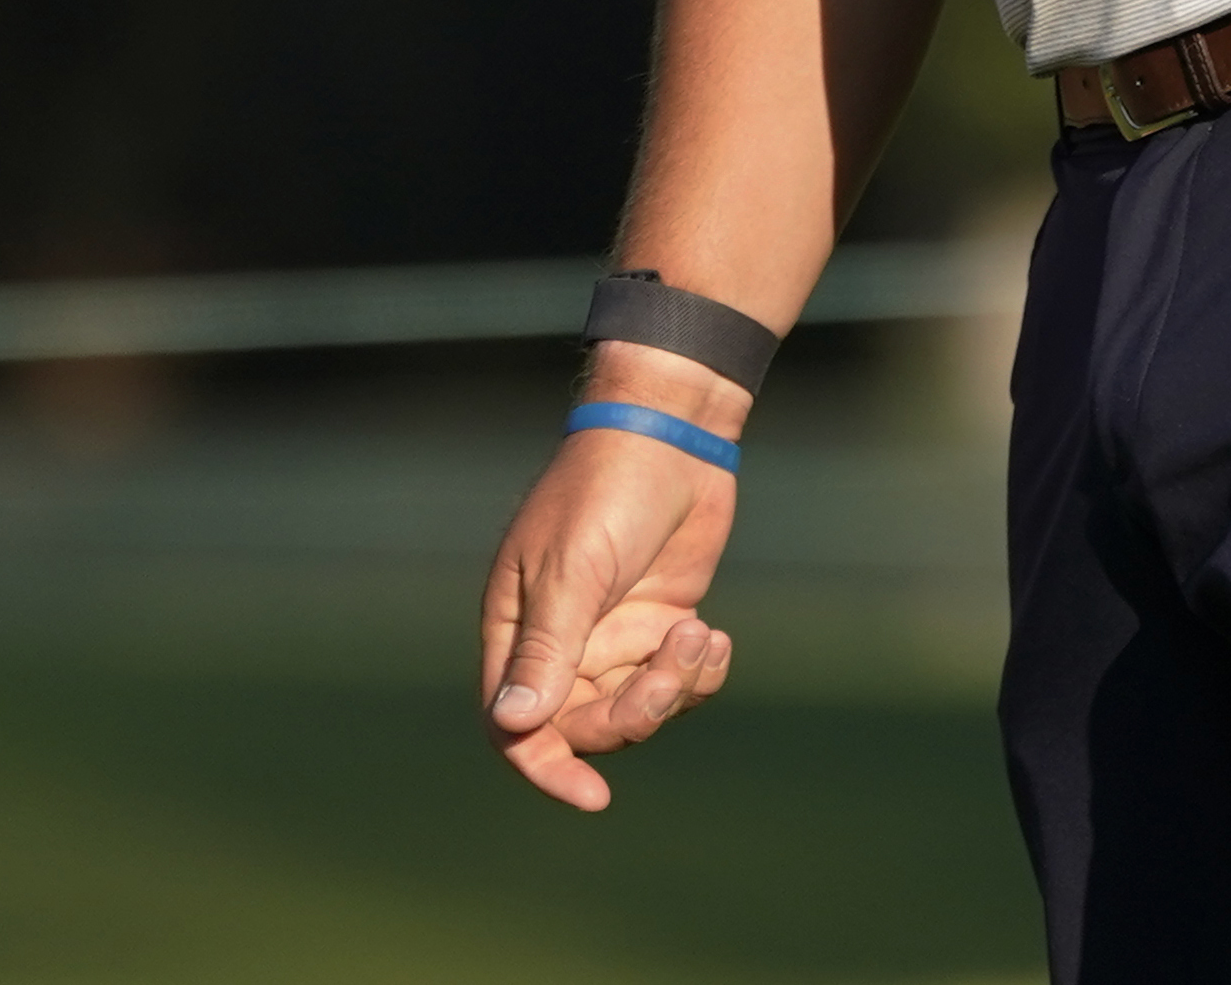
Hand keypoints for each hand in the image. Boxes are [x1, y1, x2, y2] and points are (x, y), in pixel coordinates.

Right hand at [475, 370, 746, 809]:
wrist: (672, 433)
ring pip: (639, 709)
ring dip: (676, 687)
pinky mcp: (660, 626)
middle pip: (588, 725)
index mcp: (515, 630)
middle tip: (678, 659)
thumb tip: (515, 723)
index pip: (516, 725)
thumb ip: (548, 649)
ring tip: (702, 635)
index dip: (546, 767)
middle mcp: (560, 644)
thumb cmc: (606, 491)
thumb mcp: (573, 569)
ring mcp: (613, 637)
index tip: (593, 797)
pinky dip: (701, 672)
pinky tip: (716, 635)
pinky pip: (678, 683)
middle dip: (638, 708)